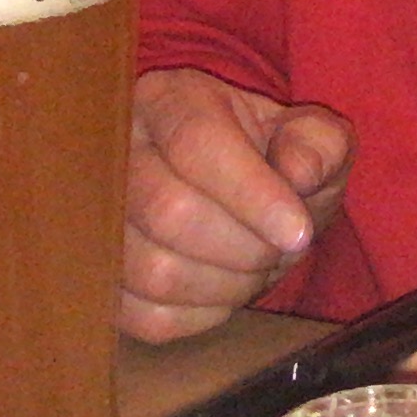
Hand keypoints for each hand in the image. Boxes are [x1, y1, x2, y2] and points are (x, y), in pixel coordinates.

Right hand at [117, 68, 354, 342]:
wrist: (242, 200)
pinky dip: (203, 314)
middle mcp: (118, 151)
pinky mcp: (101, 277)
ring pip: (154, 270)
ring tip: (257, 266)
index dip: (252, 194)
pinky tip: (225, 287)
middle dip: (245, 245)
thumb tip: (299, 173)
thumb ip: (320, 144)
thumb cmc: (276, 161)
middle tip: (280, 249)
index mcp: (170, 100)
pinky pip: (148, 316)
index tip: (299, 233)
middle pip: (169, 211)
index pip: (197, 143)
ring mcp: (97, 217)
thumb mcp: (314, 137)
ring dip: (227, 284)